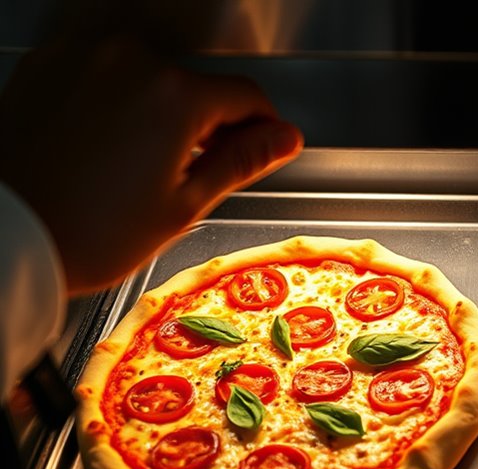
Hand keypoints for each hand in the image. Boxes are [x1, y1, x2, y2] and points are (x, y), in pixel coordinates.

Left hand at [0, 37, 302, 294]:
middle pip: (198, 85)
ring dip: (160, 111)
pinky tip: (105, 148)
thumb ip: (241, 161)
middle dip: (206, 124)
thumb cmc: (85, 232)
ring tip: (139, 166)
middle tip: (190, 175)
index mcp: (175, 96)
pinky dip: (116, 102)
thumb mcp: (183, 204)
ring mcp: (85, 58)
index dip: (263, 127)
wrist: (4, 236)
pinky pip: (104, 74)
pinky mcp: (49, 65)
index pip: (248, 96)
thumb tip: (284, 139)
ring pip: (150, 78)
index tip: (261, 146)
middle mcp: (130, 62)